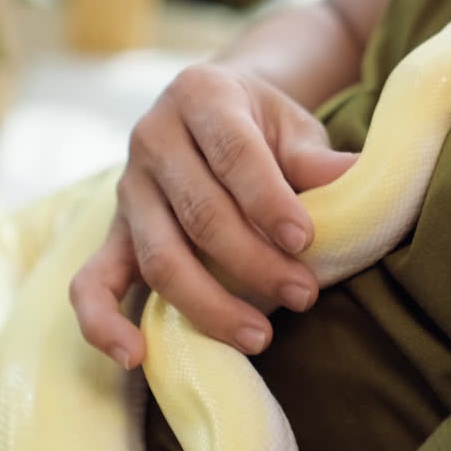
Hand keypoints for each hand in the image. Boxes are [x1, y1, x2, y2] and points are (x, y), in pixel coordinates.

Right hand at [70, 64, 357, 367]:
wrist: (214, 111)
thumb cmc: (263, 125)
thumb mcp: (293, 126)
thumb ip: (318, 158)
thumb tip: (359, 179)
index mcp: (201, 94)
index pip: (233, 153)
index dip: (268, 201)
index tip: (305, 241)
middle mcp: (153, 136)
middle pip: (199, 212)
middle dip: (254, 262)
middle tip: (304, 295)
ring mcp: (127, 188)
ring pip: (159, 255)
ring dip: (209, 303)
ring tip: (259, 335)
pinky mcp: (111, 233)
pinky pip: (92, 281)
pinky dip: (104, 322)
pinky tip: (136, 356)